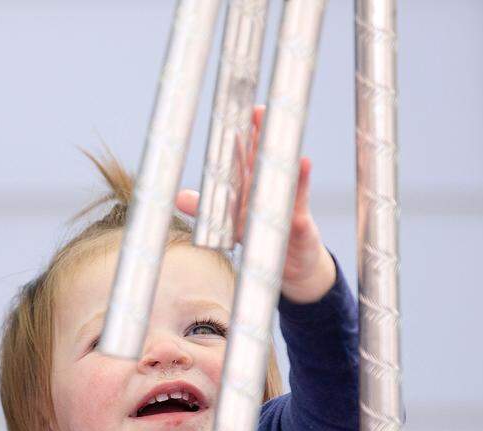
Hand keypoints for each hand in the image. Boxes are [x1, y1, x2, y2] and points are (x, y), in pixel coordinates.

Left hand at [176, 105, 335, 303]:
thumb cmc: (261, 236)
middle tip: (258, 112)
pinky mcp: (300, 223)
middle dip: (262, 136)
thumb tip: (179, 198)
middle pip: (265, 160)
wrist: (293, 265)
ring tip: (281, 136)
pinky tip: (304, 164)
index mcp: (251, 188)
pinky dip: (301, 184)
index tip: (234, 116)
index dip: (239, 139)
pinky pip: (299, 202)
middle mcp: (269, 190)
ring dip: (282, 155)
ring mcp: (287, 204)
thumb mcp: (232, 225)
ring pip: (284, 176)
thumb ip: (208, 211)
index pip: (244, 160)